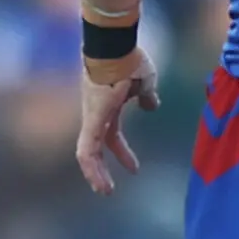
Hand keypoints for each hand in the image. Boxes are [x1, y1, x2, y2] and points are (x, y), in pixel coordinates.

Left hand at [75, 49, 160, 195]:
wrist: (116, 46)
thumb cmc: (131, 60)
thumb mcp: (145, 82)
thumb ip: (147, 96)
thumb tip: (151, 105)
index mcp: (109, 107)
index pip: (112, 136)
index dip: (122, 152)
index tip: (134, 169)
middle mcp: (96, 114)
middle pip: (98, 146)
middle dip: (103, 168)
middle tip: (108, 189)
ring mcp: (92, 117)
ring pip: (88, 152)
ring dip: (95, 173)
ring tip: (104, 192)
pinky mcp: (91, 119)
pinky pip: (86, 149)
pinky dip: (91, 167)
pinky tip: (98, 183)